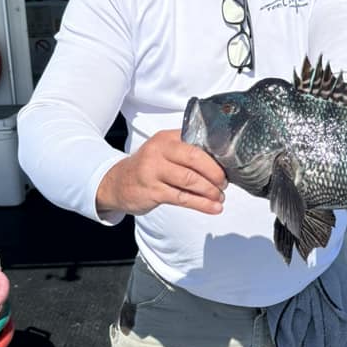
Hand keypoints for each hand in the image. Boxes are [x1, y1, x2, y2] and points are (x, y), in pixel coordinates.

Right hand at [96, 129, 227, 216]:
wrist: (116, 183)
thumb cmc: (148, 167)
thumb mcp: (163, 151)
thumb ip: (185, 152)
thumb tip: (220, 163)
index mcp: (166, 138)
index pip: (196, 141)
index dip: (216, 154)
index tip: (229, 164)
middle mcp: (159, 151)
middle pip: (195, 158)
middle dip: (215, 172)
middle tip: (225, 183)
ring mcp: (154, 171)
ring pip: (190, 180)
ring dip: (210, 191)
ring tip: (220, 197)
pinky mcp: (153, 191)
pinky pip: (183, 198)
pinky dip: (201, 204)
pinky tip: (213, 208)